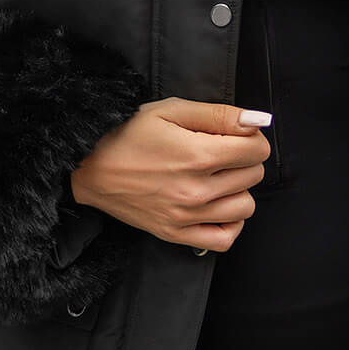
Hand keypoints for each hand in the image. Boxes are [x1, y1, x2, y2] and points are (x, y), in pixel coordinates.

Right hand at [69, 97, 270, 251]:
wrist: (89, 168)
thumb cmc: (128, 134)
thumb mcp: (170, 110)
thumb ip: (219, 114)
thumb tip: (259, 122)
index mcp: (198, 155)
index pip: (257, 150)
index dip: (250, 138)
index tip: (234, 135)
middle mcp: (196, 190)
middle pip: (253, 175)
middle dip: (244, 159)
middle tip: (219, 151)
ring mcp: (187, 217)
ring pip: (245, 207)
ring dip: (238, 189)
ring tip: (218, 177)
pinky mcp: (176, 234)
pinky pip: (224, 238)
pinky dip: (230, 223)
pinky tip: (218, 206)